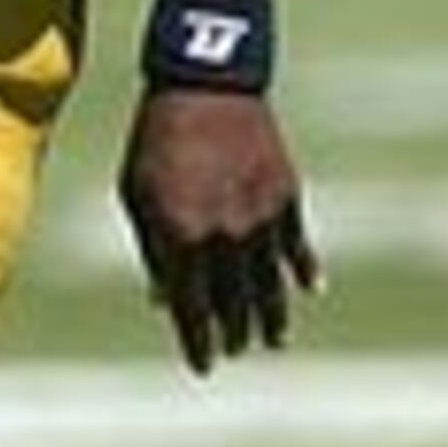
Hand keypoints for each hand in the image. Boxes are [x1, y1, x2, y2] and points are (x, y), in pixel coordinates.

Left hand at [118, 89, 318, 374]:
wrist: (205, 81)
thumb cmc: (156, 137)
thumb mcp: (137, 193)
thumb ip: (153, 250)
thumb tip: (164, 300)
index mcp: (181, 236)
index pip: (192, 307)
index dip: (198, 341)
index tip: (204, 366)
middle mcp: (224, 235)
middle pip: (234, 301)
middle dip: (234, 330)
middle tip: (236, 350)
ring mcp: (260, 217)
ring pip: (271, 281)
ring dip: (272, 315)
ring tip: (275, 341)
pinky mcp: (286, 194)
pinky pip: (298, 243)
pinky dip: (304, 268)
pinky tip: (310, 289)